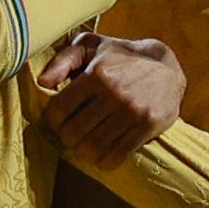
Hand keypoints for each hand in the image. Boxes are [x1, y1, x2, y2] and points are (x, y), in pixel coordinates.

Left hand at [34, 31, 184, 168]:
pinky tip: (102, 158)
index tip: (57, 123)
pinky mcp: (148, 125)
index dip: (52, 121)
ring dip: (83, 153)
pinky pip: (119, 154)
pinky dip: (105, 162)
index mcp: (96, 74)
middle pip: (74, 132)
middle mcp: (114, 92)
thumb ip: (62, 59)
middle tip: (71, 137)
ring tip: (84, 148)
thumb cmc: (120, 57)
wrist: (166, 67)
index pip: (59, 109)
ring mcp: (132, 110)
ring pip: (93, 146)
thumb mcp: (90, 45)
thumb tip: (42, 82)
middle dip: (67, 138)